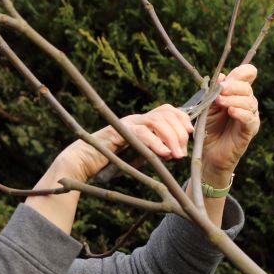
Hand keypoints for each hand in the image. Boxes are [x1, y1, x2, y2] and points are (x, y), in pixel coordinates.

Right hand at [54, 104, 194, 182]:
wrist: (83, 163)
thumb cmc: (109, 162)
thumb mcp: (138, 156)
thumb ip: (155, 152)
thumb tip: (175, 153)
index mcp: (141, 122)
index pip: (167, 110)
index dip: (182, 118)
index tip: (190, 133)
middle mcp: (135, 119)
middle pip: (165, 114)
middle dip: (178, 132)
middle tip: (182, 152)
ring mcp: (126, 123)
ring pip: (156, 121)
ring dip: (170, 138)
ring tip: (176, 155)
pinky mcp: (118, 132)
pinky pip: (141, 133)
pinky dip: (155, 143)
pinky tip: (164, 153)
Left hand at [202, 64, 260, 183]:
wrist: (209, 154)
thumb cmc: (209, 130)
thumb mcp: (208, 108)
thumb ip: (214, 93)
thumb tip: (220, 76)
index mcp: (237, 94)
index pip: (248, 75)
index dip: (241, 72)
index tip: (227, 77)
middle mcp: (247, 103)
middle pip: (247, 88)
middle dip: (233, 87)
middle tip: (220, 91)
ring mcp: (250, 116)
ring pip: (249, 101)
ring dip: (234, 99)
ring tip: (220, 102)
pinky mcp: (250, 130)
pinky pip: (249, 118)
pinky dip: (240, 113)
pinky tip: (231, 111)